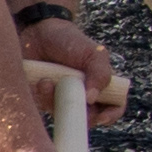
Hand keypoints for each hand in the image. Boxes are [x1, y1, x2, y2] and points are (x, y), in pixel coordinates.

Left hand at [15, 16, 129, 123]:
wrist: (38, 32)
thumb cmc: (69, 41)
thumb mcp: (93, 54)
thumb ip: (101, 74)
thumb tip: (92, 99)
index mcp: (100, 85)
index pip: (113, 107)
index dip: (111, 115)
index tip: (101, 116)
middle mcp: (81, 96)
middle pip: (88, 120)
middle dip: (81, 116)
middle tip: (73, 103)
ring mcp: (61, 100)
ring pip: (64, 116)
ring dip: (57, 102)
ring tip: (49, 82)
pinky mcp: (41, 100)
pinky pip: (44, 109)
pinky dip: (44, 97)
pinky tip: (42, 82)